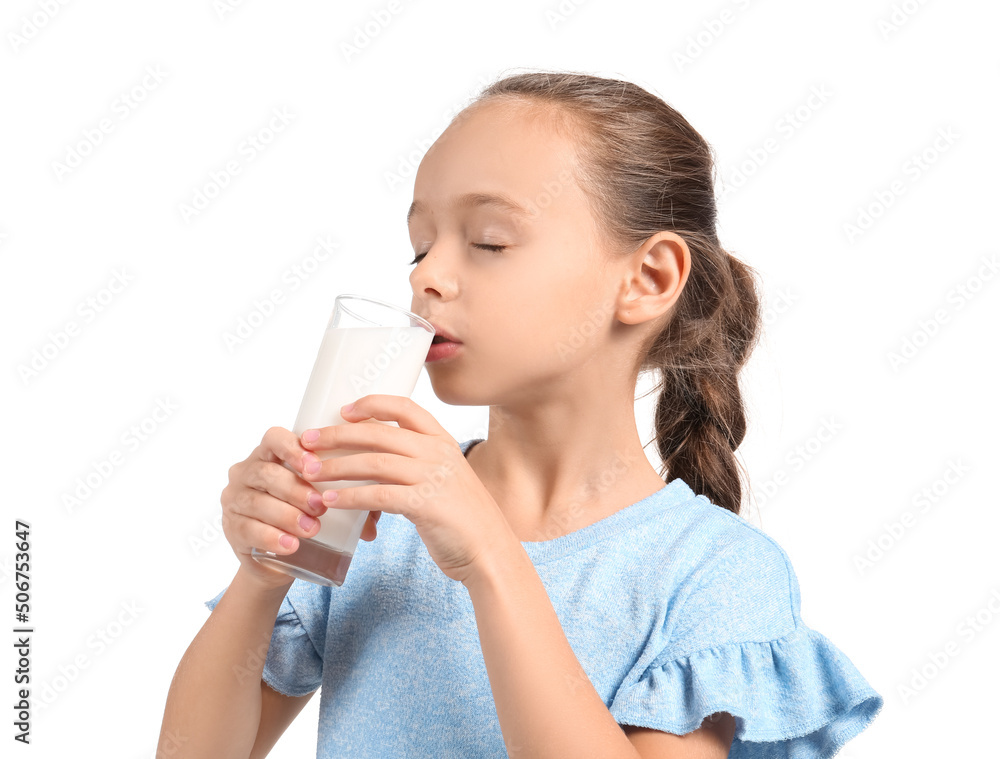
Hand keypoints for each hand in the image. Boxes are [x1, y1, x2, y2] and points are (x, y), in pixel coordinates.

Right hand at [220, 425, 382, 590]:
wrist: (281, 557)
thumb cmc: (307, 516)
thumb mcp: (327, 501)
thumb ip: (351, 499)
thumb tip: (375, 517)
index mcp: (270, 454)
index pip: (274, 437)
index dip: (293, 448)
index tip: (314, 464)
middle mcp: (247, 471)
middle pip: (266, 472)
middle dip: (296, 489)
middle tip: (321, 506)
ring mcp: (234, 499)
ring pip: (256, 501)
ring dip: (286, 515)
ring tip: (311, 529)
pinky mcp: (230, 528)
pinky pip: (246, 529)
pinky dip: (271, 536)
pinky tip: (290, 545)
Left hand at [299, 395, 514, 584]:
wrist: (490, 552)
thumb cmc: (461, 520)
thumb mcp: (444, 480)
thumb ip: (414, 467)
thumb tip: (367, 464)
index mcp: (442, 441)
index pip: (404, 407)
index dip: (371, 404)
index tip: (343, 410)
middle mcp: (438, 453)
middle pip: (379, 432)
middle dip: (338, 435)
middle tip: (308, 441)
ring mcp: (434, 477)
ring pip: (374, 462)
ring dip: (337, 467)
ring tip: (310, 472)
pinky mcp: (426, 505)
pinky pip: (379, 496)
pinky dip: (351, 497)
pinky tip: (331, 502)